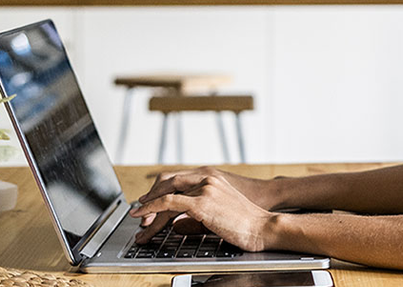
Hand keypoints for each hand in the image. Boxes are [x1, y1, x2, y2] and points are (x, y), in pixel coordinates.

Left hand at [130, 171, 274, 251]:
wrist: (263, 226)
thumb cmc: (246, 221)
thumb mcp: (220, 210)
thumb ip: (198, 212)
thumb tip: (177, 224)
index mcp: (211, 176)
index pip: (177, 177)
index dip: (160, 189)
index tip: (149, 201)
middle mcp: (206, 177)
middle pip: (167, 181)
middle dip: (150, 197)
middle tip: (140, 212)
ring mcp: (204, 188)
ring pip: (166, 193)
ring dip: (148, 208)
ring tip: (139, 222)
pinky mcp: (202, 202)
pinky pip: (169, 203)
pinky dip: (152, 209)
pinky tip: (144, 218)